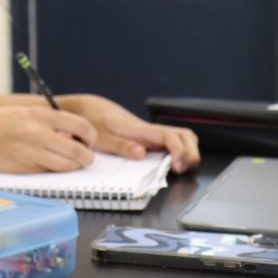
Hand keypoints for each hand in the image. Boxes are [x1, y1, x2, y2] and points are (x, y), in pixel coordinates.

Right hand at [0, 106, 97, 172]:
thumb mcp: (22, 113)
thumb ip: (46, 122)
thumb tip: (71, 135)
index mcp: (40, 115)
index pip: (81, 126)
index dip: (90, 136)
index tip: (88, 141)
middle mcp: (39, 133)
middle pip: (80, 151)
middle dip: (86, 156)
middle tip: (83, 156)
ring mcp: (33, 152)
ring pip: (68, 165)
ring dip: (72, 166)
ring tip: (66, 162)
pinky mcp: (25, 168)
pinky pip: (49, 172)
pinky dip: (52, 170)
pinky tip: (45, 164)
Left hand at [62, 94, 199, 172]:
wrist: (86, 108)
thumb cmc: (91, 122)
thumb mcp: (100, 138)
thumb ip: (120, 145)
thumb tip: (141, 153)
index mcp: (140, 129)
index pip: (171, 135)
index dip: (180, 150)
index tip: (177, 166)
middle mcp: (149, 130)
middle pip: (185, 135)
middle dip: (191, 153)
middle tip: (182, 169)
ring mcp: (149, 133)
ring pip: (181, 137)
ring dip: (187, 152)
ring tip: (179, 168)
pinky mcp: (146, 137)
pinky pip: (169, 142)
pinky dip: (177, 152)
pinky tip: (170, 164)